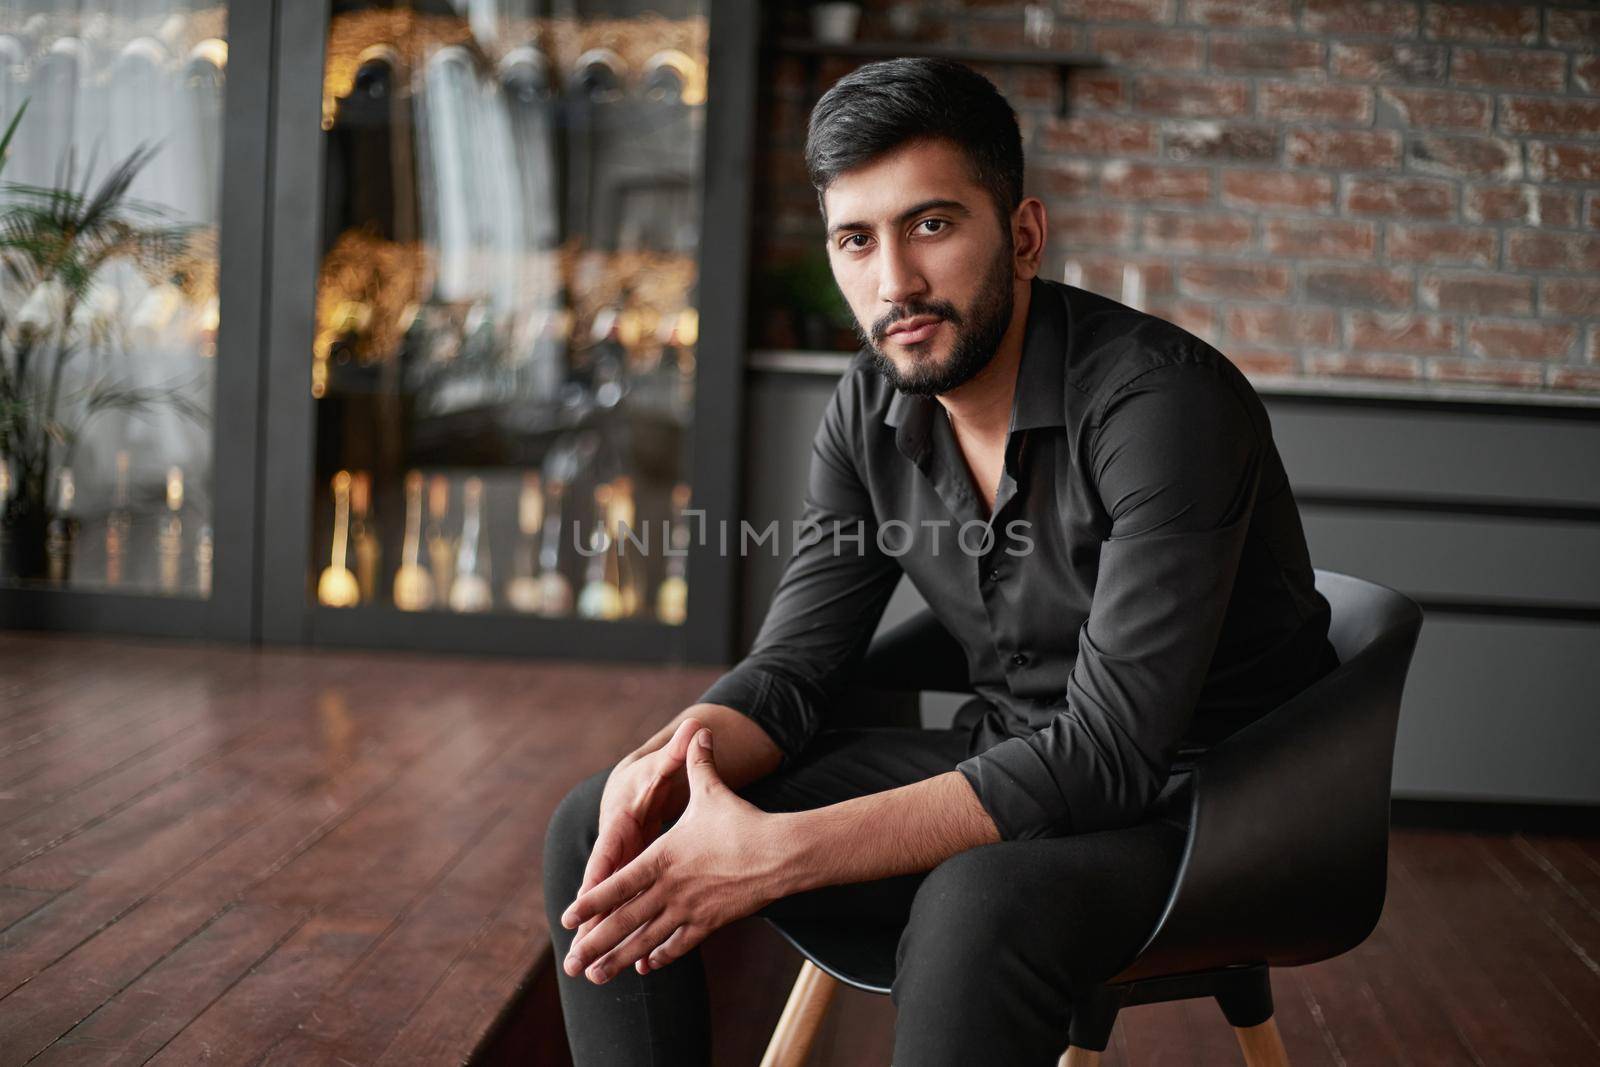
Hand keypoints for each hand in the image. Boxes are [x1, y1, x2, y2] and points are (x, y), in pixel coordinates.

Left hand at [560, 726, 789, 984]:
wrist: (780, 854)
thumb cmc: (742, 821)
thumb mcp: (712, 790)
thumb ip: (697, 762)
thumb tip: (698, 728)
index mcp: (662, 858)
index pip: (617, 884)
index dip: (590, 902)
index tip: (568, 918)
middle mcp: (669, 888)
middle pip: (624, 921)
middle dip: (595, 943)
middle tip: (572, 964)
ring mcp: (689, 909)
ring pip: (646, 940)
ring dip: (620, 959)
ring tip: (597, 977)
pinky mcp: (710, 923)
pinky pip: (678, 945)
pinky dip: (659, 956)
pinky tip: (645, 967)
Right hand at [569, 719, 699, 954]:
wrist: (634, 787)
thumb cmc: (649, 777)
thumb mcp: (665, 765)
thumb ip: (681, 751)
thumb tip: (699, 725)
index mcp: (620, 824)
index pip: (607, 852)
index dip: (595, 878)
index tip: (584, 901)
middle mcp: (616, 851)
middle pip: (601, 891)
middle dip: (588, 923)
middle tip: (574, 953)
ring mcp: (623, 870)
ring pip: (611, 909)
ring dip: (600, 938)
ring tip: (587, 972)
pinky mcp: (633, 882)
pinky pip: (627, 912)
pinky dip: (625, 936)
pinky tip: (625, 965)